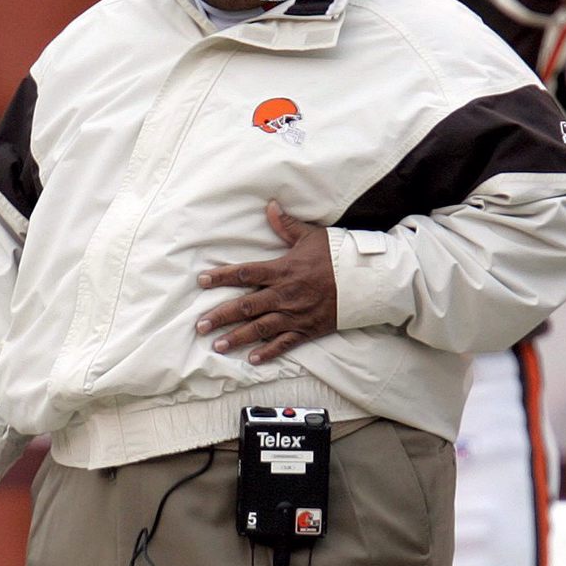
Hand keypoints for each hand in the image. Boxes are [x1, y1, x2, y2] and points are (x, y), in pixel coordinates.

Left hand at [195, 201, 336, 363]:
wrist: (366, 280)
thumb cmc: (338, 256)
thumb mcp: (311, 236)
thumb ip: (287, 225)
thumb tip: (270, 206)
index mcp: (283, 270)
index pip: (246, 274)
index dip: (222, 277)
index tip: (202, 281)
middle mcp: (285, 295)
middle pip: (246, 306)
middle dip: (221, 316)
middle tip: (200, 325)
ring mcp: (296, 314)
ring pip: (260, 328)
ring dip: (237, 338)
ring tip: (217, 345)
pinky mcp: (308, 329)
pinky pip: (285, 343)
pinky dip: (268, 352)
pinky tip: (252, 359)